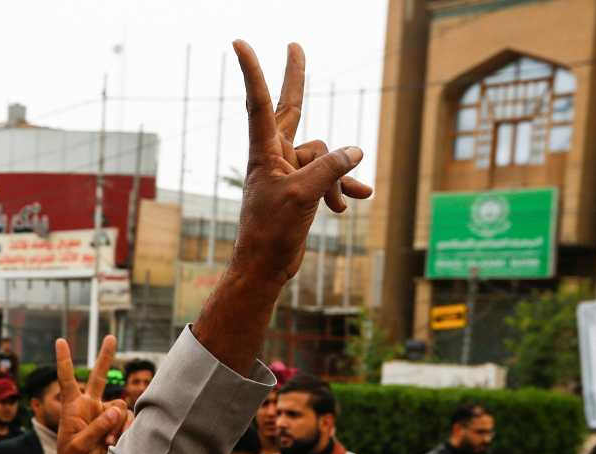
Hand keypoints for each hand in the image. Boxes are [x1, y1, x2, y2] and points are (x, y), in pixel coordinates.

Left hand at [54, 335, 132, 453]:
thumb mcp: (78, 446)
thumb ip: (96, 427)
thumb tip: (117, 408)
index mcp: (72, 408)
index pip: (67, 379)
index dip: (64, 360)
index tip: (60, 340)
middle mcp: (89, 407)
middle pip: (99, 377)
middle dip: (105, 358)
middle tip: (110, 337)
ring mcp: (105, 416)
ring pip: (119, 407)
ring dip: (117, 424)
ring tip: (108, 444)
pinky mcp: (117, 427)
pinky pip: (127, 420)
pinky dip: (124, 431)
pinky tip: (115, 445)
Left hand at [189, 42, 370, 374]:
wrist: (264, 267)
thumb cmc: (272, 232)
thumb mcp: (304, 196)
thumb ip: (331, 168)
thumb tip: (356, 151)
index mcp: (265, 152)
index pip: (260, 103)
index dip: (253, 72)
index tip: (240, 44)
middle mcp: (274, 155)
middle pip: (292, 108)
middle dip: (297, 79)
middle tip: (296, 44)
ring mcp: (288, 171)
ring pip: (325, 156)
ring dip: (337, 178)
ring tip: (340, 204)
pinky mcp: (300, 188)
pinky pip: (329, 177)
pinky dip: (341, 188)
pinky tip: (355, 202)